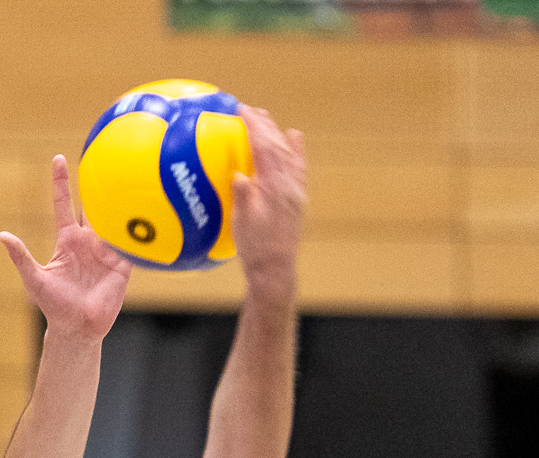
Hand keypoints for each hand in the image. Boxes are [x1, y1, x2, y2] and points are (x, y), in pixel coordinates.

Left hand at [0, 155, 130, 344]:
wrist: (77, 328)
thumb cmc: (54, 305)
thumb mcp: (35, 279)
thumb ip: (21, 257)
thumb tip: (2, 235)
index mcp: (67, 240)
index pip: (64, 204)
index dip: (61, 182)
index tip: (58, 158)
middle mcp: (88, 241)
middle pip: (93, 205)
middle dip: (97, 182)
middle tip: (101, 155)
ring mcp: (107, 251)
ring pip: (114, 219)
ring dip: (119, 199)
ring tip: (125, 173)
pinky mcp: (123, 264)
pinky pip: (130, 243)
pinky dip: (135, 230)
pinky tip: (143, 210)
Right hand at [230, 105, 306, 299]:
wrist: (276, 268)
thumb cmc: (255, 248)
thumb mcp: (242, 223)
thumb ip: (243, 197)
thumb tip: (240, 175)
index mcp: (274, 187)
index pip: (264, 148)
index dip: (253, 126)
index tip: (241, 109)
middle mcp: (289, 184)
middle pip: (278, 144)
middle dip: (263, 123)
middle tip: (248, 109)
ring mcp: (296, 189)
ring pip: (289, 152)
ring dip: (276, 132)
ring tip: (265, 119)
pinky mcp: (297, 196)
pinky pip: (298, 165)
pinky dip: (295, 148)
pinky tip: (293, 138)